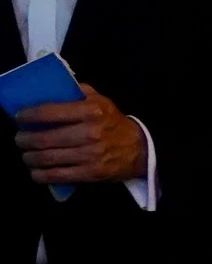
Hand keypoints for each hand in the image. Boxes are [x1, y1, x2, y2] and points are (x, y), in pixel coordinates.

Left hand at [15, 83, 145, 185]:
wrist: (140, 149)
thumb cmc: (113, 123)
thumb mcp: (101, 101)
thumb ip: (78, 92)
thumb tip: (52, 88)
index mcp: (92, 111)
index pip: (49, 112)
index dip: (28, 115)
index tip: (19, 117)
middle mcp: (90, 133)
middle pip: (43, 138)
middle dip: (24, 139)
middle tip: (20, 139)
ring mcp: (91, 155)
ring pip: (47, 158)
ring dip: (30, 157)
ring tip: (27, 154)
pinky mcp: (91, 172)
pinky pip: (58, 175)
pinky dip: (41, 174)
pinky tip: (36, 171)